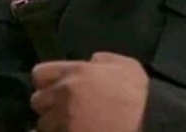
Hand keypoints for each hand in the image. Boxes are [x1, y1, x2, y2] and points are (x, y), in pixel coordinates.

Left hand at [31, 52, 149, 131]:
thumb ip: (101, 60)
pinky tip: (75, 130)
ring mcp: (65, 121)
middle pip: (36, 101)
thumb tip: (90, 62)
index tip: (54, 86)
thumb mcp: (123, 65)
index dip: (46, 81)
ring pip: (43, 125)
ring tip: (71, 123)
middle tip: (62, 108)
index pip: (39, 74)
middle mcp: (64, 95)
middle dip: (48, 104)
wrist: (149, 122)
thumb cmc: (138, 93)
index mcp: (76, 72)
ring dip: (53, 124)